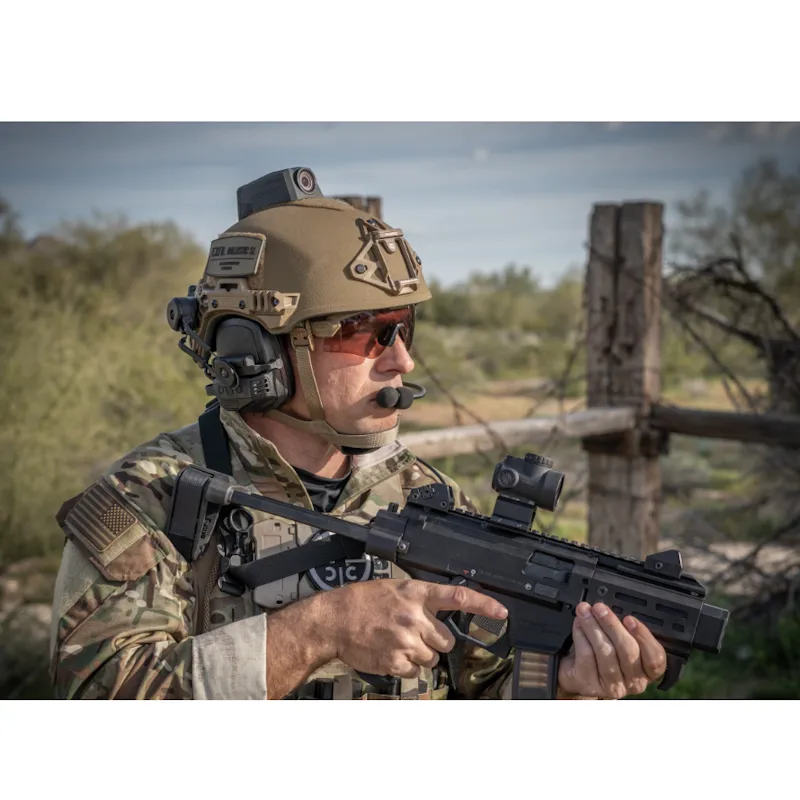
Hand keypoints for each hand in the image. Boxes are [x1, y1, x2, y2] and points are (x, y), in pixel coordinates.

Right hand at [324, 579, 507, 678]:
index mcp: (417, 594)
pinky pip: (416, 671)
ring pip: (432, 658)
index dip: (484, 605)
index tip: (502, 612)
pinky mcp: (397, 661)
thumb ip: (420, 600)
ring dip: (420, 654)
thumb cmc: (362, 602)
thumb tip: (440, 614)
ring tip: (397, 642)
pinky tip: (390, 653)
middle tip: (413, 633)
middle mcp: (416, 617)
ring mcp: (407, 640)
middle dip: (434, 640)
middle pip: (447, 640)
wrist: (335, 620)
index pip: (458, 596)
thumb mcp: (395, 588)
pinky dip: (405, 666)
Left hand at [557, 602, 666, 698]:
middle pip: (628, 650)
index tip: (629, 618)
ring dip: (593, 626)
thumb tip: (616, 607)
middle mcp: (634, 682)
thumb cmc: (602, 655)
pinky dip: (581, 635)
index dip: (644, 636)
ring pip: (606, 652)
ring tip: (585, 611)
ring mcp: (612, 686)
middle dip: (612, 624)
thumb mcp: (620, 642)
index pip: (656, 657)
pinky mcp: (591, 684)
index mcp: (648, 670)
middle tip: (600, 607)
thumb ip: (626, 630)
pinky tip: (578, 624)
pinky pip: (587, 655)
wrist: (577, 674)